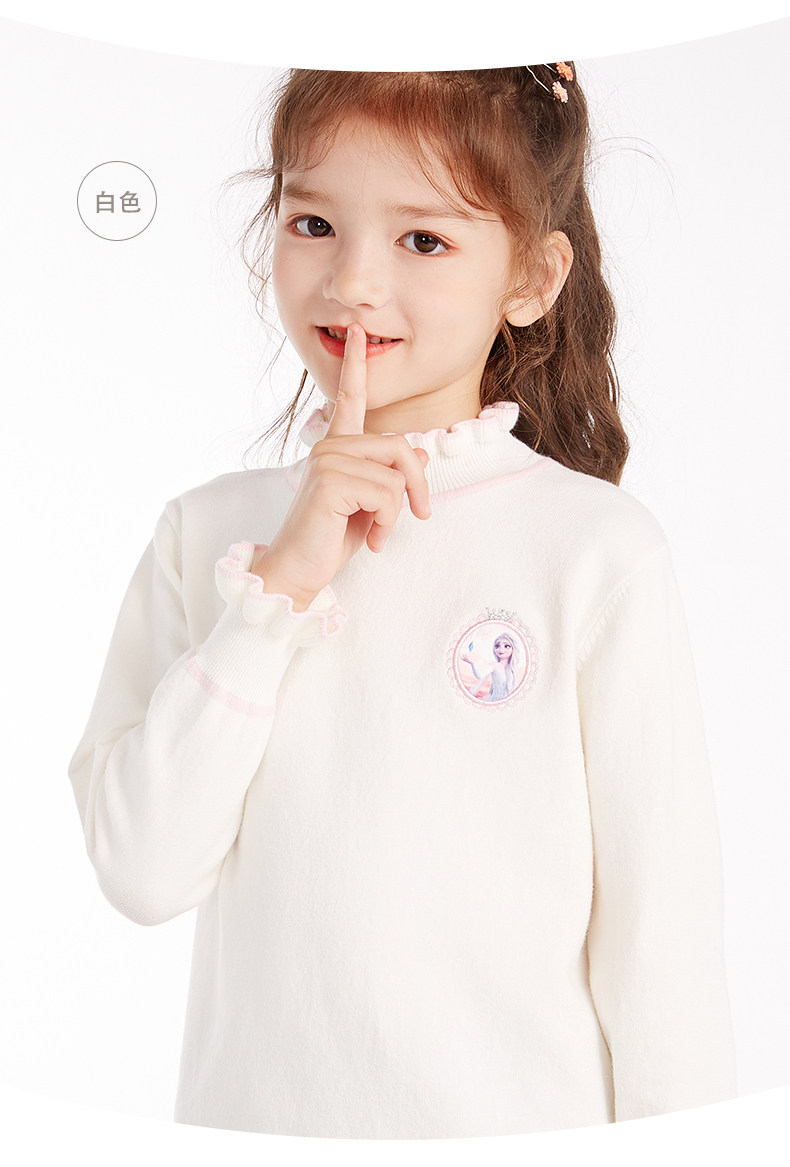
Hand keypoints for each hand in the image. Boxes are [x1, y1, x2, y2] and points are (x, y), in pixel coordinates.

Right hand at [252, 322, 430, 610]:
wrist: (299, 570)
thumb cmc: (330, 540)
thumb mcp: (371, 506)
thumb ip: (391, 478)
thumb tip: (421, 457)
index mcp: (336, 447)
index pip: (349, 399)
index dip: (356, 365)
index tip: (359, 333)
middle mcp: (329, 446)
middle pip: (401, 446)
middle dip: (417, 486)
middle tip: (418, 516)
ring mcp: (327, 460)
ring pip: (397, 474)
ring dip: (398, 513)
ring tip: (377, 534)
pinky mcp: (330, 481)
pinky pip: (387, 494)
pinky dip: (388, 524)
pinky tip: (371, 539)